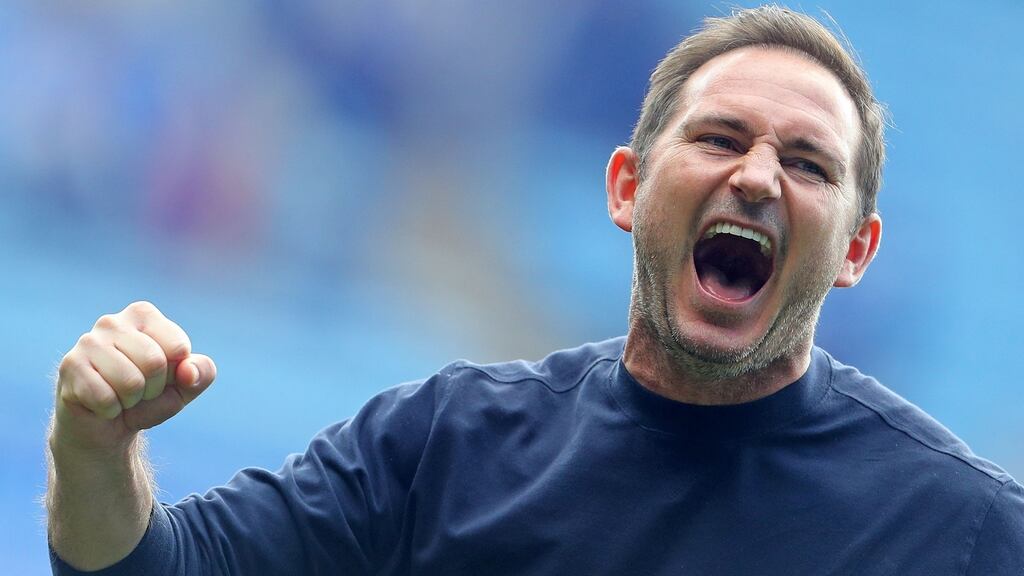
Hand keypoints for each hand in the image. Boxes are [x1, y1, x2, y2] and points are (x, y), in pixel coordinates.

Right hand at [52, 301, 216, 454]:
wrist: (107, 426)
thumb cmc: (149, 398)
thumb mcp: (186, 387)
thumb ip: (201, 373)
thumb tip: (187, 371)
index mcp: (143, 315)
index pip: (178, 347)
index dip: (176, 373)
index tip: (161, 377)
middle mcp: (112, 321)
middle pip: (155, 363)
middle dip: (153, 389)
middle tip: (139, 391)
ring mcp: (87, 342)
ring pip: (131, 382)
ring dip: (131, 401)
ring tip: (120, 396)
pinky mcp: (69, 367)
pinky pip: (106, 398)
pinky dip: (111, 410)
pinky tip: (101, 404)